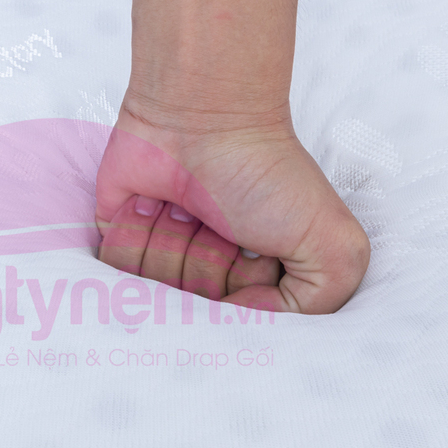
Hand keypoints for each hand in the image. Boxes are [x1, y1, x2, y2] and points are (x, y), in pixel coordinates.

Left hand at [95, 96, 370, 313]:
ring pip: (148, 293)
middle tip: (222, 220)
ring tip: (189, 205)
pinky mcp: (118, 238)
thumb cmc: (264, 172)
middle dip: (206, 264)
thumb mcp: (336, 247)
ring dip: (171, 241)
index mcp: (254, 283)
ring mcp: (159, 259)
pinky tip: (153, 200)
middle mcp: (206, 276)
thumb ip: (319, 307)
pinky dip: (134, 230)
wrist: (201, 116)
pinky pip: (112, 269)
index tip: (253, 255)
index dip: (242, 299)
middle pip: (188, 316)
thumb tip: (243, 324)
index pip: (234, 332)